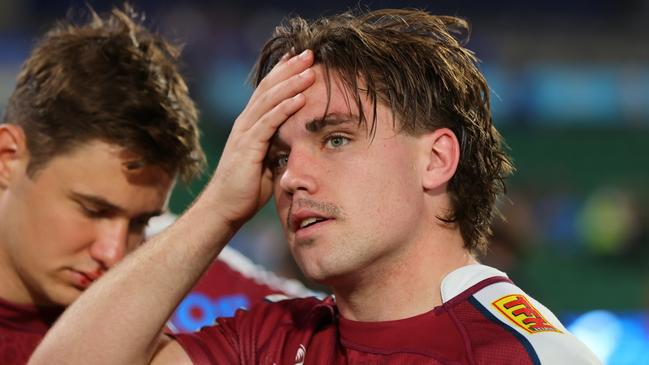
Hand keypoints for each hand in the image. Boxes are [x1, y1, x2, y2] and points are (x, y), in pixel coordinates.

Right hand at [205, 50, 314, 228]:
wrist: (224, 207)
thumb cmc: (246, 188)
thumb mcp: (267, 161)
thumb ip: (278, 146)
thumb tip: (296, 139)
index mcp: (250, 124)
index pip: (267, 91)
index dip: (283, 72)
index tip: (300, 58)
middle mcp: (245, 123)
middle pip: (269, 87)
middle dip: (290, 68)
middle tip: (310, 52)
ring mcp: (245, 133)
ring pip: (270, 100)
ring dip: (292, 83)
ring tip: (311, 68)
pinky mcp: (248, 146)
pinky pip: (269, 122)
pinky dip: (285, 108)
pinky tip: (300, 97)